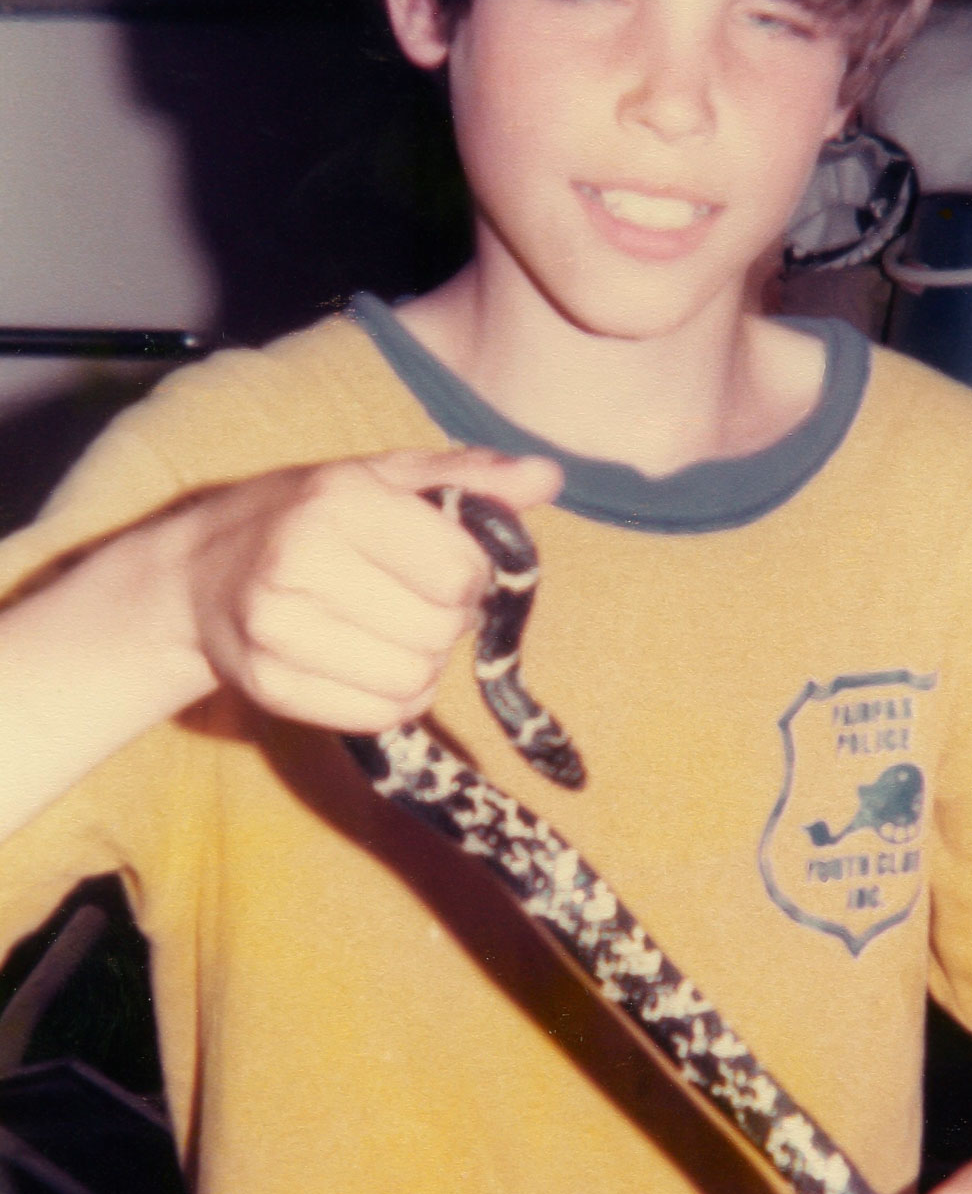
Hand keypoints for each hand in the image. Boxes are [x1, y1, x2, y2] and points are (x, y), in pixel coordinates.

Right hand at [179, 448, 562, 733]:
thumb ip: (470, 478)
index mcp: (338, 500)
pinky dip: (394, 699)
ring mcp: (276, 630)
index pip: (459, 572)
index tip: (446, 567)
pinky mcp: (269, 686)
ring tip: (390, 632)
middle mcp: (299, 562)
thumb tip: (548, 477)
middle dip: (446, 621)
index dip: (471, 577)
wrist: (200, 573)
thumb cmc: (309, 516)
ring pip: (414, 680)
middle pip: (439, 631)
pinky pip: (380, 716)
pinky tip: (369, 665)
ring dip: (423, 665)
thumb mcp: (385, 478)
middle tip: (413, 601)